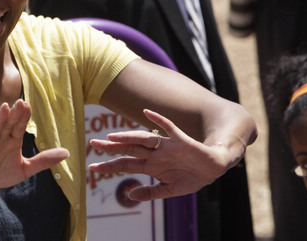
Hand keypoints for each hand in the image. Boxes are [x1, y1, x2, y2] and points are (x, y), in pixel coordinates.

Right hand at [0, 100, 68, 198]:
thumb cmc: (3, 173)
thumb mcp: (26, 168)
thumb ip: (43, 160)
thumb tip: (66, 153)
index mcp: (11, 140)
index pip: (18, 126)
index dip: (23, 116)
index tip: (28, 104)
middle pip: (6, 125)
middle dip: (13, 114)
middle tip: (19, 102)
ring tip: (3, 110)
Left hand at [88, 109, 230, 200]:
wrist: (214, 168)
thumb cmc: (191, 177)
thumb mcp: (170, 190)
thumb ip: (150, 193)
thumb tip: (129, 194)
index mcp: (152, 166)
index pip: (126, 164)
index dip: (109, 166)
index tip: (92, 167)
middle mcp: (156, 154)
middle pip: (129, 149)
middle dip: (111, 147)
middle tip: (93, 144)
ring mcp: (167, 146)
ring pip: (144, 139)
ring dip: (128, 137)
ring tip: (112, 136)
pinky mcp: (182, 141)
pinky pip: (169, 127)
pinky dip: (158, 120)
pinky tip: (147, 113)